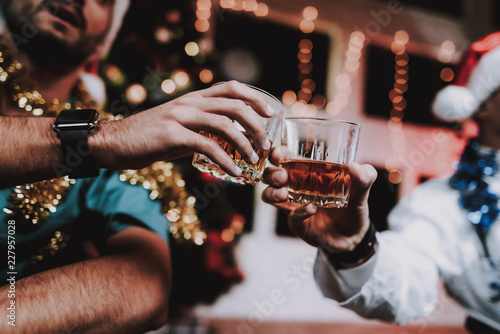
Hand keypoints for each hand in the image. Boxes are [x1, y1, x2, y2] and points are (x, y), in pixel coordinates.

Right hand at [92, 81, 272, 174]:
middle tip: (266, 143)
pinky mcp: (172, 136)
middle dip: (257, 123)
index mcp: (192, 98)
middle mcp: (189, 103)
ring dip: (245, 143)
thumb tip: (227, 141)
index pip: (231, 88)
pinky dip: (226, 161)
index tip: (271, 113)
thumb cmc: (148, 138)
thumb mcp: (179, 127)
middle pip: (234, 104)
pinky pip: (208, 147)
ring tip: (255, 159)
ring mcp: (180, 117)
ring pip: (225, 124)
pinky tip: (235, 172)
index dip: (255, 97)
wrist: (113, 143)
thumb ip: (202, 129)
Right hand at [261, 147, 376, 251]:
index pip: (285, 158)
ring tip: (284, 194)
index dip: (277, 154)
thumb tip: (356, 167)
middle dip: (271, 174)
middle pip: (270, 175)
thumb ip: (365, 177)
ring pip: (269, 196)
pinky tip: (311, 209)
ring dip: (272, 193)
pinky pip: (291, 217)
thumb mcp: (362, 189)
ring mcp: (294, 206)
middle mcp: (296, 187)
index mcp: (307, 173)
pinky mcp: (298, 223)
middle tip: (282, 176)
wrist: (355, 236)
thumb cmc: (353, 207)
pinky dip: (299, 212)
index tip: (277, 153)